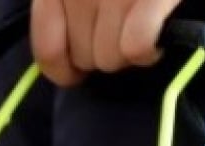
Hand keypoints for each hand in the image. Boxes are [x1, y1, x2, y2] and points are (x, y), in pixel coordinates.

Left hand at [30, 0, 182, 86]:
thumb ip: (64, 9)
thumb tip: (63, 63)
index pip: (47, 48)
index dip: (62, 72)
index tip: (75, 75)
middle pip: (83, 57)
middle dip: (104, 54)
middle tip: (123, 34)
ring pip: (110, 58)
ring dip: (129, 55)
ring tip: (143, 30)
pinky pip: (136, 46)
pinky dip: (148, 52)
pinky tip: (157, 40)